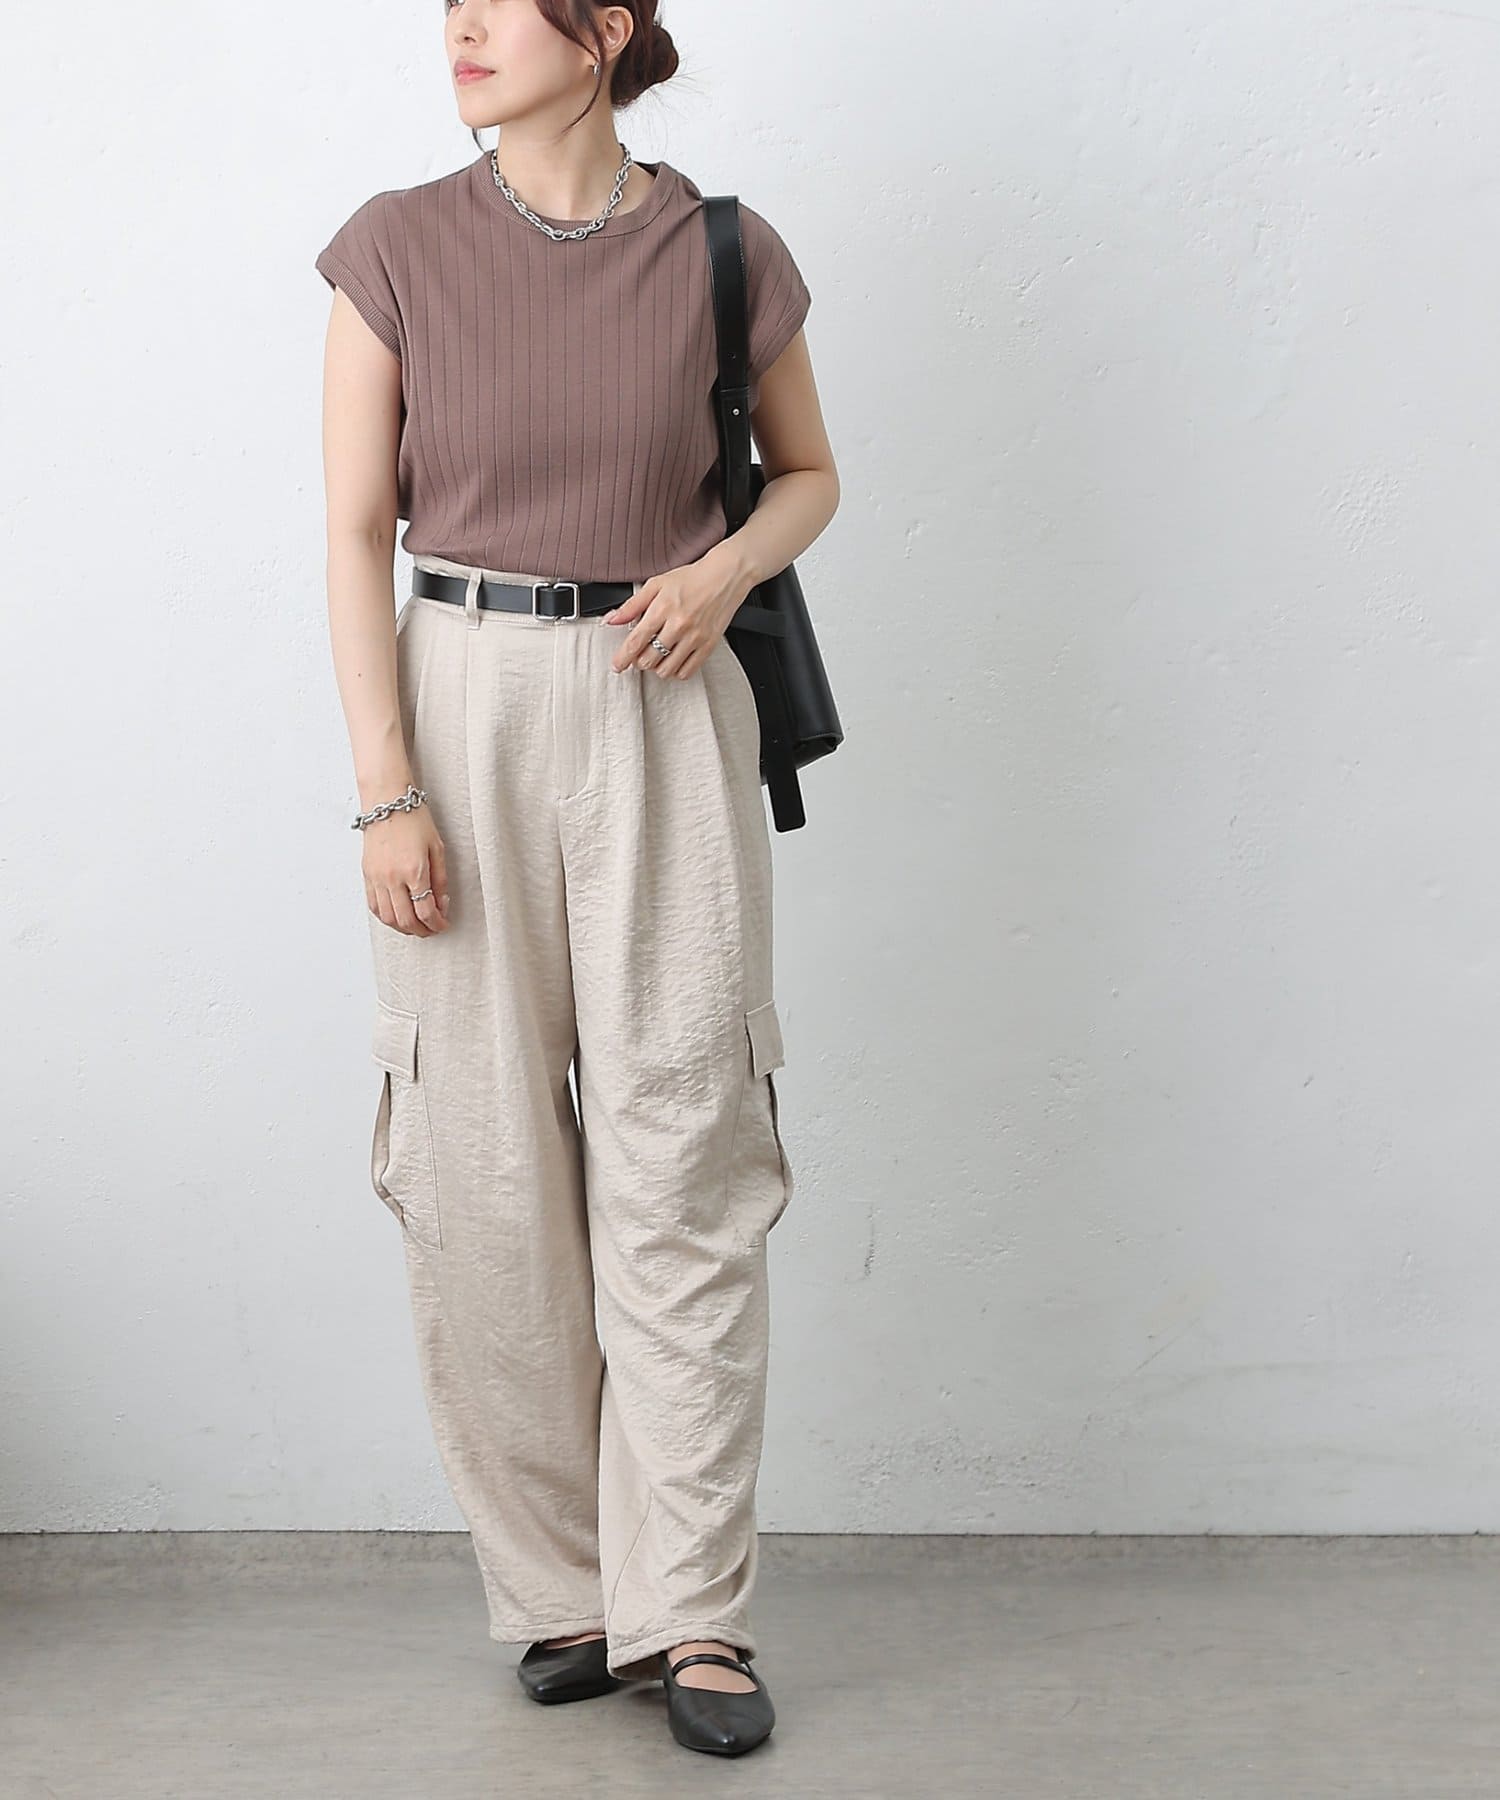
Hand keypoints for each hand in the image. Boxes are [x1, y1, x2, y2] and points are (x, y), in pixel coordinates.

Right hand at [363, 806, 450, 935]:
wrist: (387, 802)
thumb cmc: (414, 820)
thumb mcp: (437, 848)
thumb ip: (440, 879)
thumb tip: (441, 904)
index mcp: (414, 871)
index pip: (425, 911)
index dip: (437, 924)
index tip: (443, 924)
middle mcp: (392, 878)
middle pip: (406, 920)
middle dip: (422, 930)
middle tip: (432, 929)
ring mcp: (376, 878)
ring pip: (388, 918)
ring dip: (404, 928)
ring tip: (416, 926)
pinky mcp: (366, 875)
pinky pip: (374, 906)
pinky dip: (386, 917)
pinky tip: (397, 916)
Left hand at [602, 547, 752, 678]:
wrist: (724, 577)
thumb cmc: (691, 579)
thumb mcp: (656, 584)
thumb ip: (632, 605)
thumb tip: (612, 620)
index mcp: (663, 608)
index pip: (636, 641)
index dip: (623, 657)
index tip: (617, 665)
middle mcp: (679, 625)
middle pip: (649, 659)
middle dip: (639, 661)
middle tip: (640, 655)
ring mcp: (695, 637)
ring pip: (667, 669)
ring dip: (657, 667)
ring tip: (657, 657)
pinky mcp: (708, 645)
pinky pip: (687, 672)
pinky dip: (676, 671)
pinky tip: (673, 660)